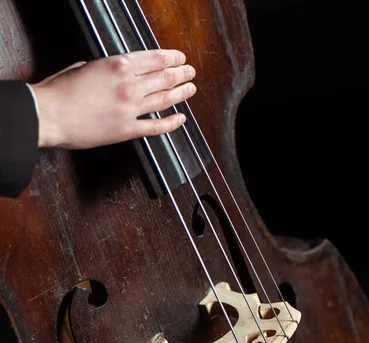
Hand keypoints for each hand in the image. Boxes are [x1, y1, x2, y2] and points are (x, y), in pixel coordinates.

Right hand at [31, 49, 196, 148]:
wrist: (50, 115)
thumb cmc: (60, 91)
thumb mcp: (85, 67)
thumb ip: (105, 69)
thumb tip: (114, 74)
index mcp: (119, 65)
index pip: (155, 59)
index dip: (173, 58)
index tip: (181, 59)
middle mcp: (129, 85)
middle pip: (164, 78)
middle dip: (181, 74)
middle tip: (190, 73)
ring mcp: (130, 109)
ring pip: (164, 99)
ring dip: (181, 93)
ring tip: (191, 89)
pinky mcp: (126, 130)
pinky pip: (155, 127)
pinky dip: (171, 123)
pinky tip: (181, 119)